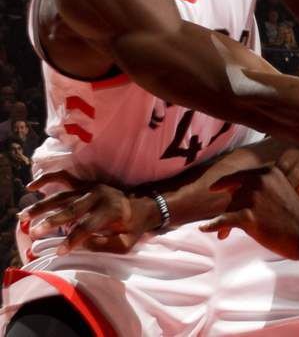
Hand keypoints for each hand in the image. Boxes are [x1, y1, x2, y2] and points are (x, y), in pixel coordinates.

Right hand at [20, 171, 159, 254]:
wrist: (145, 205)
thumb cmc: (133, 228)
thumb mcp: (126, 243)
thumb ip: (105, 245)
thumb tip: (81, 244)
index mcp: (112, 211)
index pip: (88, 226)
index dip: (73, 239)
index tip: (60, 251)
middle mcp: (100, 196)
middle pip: (72, 209)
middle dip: (52, 221)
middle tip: (35, 232)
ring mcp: (91, 187)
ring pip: (63, 196)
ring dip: (42, 206)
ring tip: (23, 217)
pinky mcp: (86, 184)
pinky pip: (64, 178)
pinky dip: (47, 179)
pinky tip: (32, 186)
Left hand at [200, 166, 298, 259]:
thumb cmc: (298, 216)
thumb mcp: (283, 191)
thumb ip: (264, 188)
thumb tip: (239, 196)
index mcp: (268, 172)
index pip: (240, 176)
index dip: (225, 183)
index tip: (214, 188)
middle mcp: (259, 181)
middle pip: (234, 194)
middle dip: (230, 209)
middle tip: (226, 226)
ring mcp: (253, 198)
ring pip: (229, 208)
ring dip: (223, 222)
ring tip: (224, 235)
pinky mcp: (248, 217)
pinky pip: (223, 221)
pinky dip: (212, 226)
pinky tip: (205, 229)